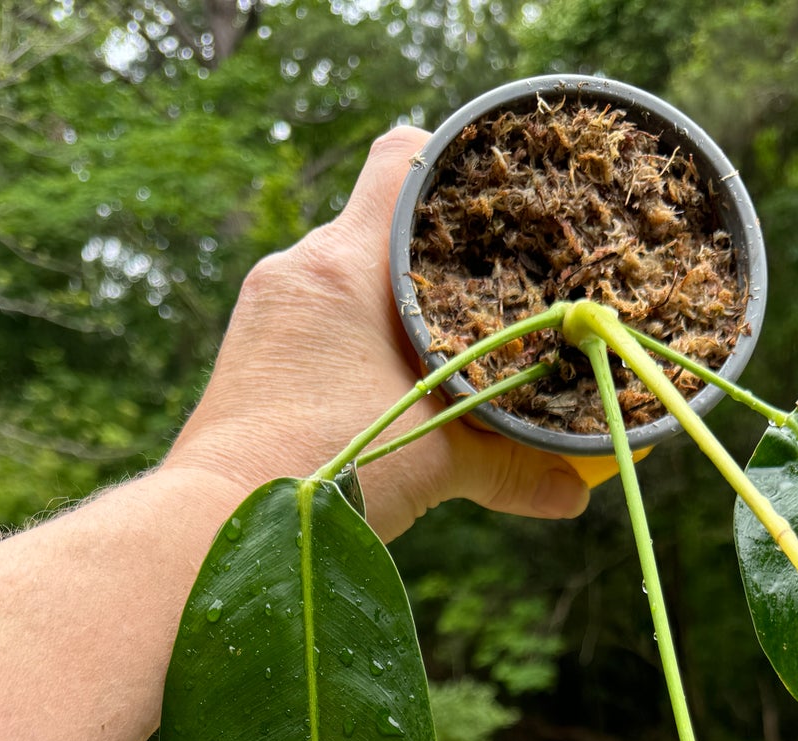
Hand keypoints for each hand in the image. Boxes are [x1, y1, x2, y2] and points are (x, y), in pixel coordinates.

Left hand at [163, 127, 589, 542]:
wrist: (218, 523)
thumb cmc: (325, 473)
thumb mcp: (437, 464)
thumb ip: (513, 468)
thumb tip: (579, 492)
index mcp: (345, 266)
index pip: (401, 159)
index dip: (453, 165)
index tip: (496, 203)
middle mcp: (299, 270)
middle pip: (380, 224)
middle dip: (437, 255)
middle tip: (491, 287)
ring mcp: (267, 311)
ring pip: (348, 278)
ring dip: (394, 306)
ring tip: (445, 346)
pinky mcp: (250, 354)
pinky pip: (316, 321)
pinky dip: (355, 341)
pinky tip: (387, 387)